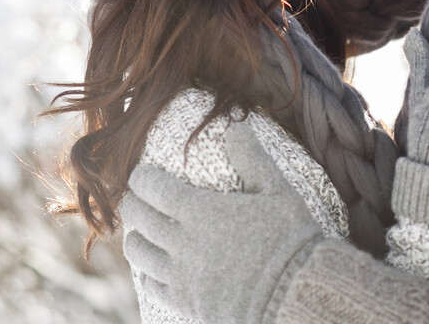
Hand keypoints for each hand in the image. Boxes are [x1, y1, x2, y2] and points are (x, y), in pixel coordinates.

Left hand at [121, 123, 320, 323]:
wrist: (295, 291)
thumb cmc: (290, 237)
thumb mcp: (277, 190)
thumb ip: (252, 158)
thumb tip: (236, 127)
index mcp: (202, 211)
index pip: (153, 188)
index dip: (141, 178)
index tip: (141, 174)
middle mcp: (184, 242)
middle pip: (140, 218)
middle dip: (132, 203)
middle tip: (135, 198)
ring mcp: (182, 274)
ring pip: (139, 252)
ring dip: (135, 237)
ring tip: (140, 231)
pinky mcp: (186, 300)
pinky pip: (152, 285)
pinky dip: (146, 271)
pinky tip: (152, 266)